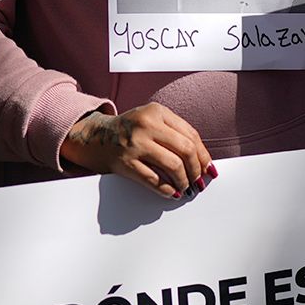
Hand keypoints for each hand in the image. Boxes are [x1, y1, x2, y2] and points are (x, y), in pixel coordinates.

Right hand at [60, 103, 214, 199]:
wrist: (96, 136)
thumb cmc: (130, 130)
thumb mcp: (152, 120)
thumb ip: (175, 133)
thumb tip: (202, 160)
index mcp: (157, 111)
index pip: (191, 134)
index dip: (203, 154)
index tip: (208, 168)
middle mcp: (146, 125)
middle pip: (186, 149)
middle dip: (196, 169)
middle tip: (199, 180)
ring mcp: (135, 144)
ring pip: (173, 165)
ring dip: (184, 181)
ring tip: (186, 187)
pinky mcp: (125, 162)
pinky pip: (154, 180)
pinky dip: (167, 189)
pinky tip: (172, 192)